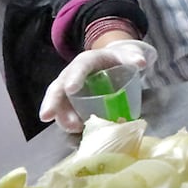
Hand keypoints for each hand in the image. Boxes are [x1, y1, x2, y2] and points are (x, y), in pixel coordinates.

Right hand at [39, 38, 156, 133]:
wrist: (114, 63)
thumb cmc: (119, 59)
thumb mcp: (128, 54)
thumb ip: (134, 57)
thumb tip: (141, 63)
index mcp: (87, 61)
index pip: (79, 67)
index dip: (74, 78)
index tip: (71, 89)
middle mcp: (72, 74)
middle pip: (58, 87)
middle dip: (52, 102)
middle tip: (47, 116)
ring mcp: (69, 89)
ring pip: (59, 103)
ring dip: (62, 117)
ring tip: (72, 129)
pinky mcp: (72, 102)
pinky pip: (66, 113)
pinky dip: (68, 123)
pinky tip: (76, 132)